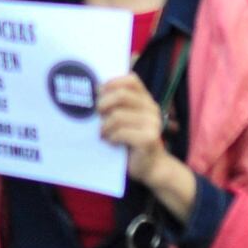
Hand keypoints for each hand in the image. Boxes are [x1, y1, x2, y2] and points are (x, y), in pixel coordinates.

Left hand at [94, 72, 180, 198]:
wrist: (150, 167)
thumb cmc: (131, 141)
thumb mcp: (125, 118)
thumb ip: (117, 104)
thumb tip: (95, 89)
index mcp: (146, 100)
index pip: (131, 80)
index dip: (112, 83)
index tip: (99, 92)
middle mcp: (152, 109)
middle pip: (121, 96)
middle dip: (103, 104)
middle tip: (97, 115)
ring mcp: (153, 123)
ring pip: (117, 116)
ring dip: (104, 126)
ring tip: (103, 133)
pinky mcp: (149, 139)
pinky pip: (121, 133)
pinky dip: (111, 138)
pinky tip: (111, 142)